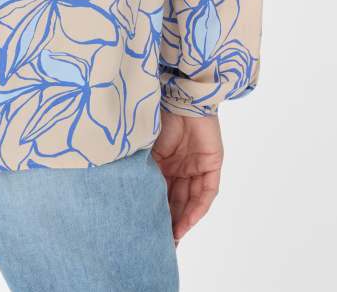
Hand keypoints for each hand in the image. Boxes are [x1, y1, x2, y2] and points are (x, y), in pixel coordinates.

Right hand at [151, 107, 223, 243]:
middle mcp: (180, 167)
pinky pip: (206, 193)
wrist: (179, 95)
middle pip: (177, 200)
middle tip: (161, 242)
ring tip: (173, 238)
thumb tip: (125, 191)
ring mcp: (197, 166)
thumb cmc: (155, 114)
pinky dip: (197, 209)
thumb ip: (140, 167)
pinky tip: (188, 222)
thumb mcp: (144, 146)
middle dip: (170, 222)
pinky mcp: (212, 164)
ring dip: (183, 220)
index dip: (155, 211)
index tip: (145, 229)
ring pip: (191, 201)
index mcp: (162, 162)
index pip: (160, 192)